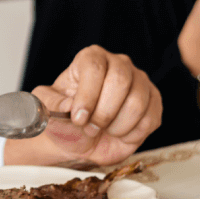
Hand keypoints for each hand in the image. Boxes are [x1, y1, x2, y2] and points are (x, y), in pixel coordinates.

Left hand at [26, 45, 161, 165]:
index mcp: (91, 58)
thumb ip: (50, 104)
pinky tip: (118, 133)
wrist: (80, 140)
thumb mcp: (45, 111)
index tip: (78, 118)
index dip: (87, 96)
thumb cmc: (64, 120)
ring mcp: (140, 82)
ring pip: (137, 103)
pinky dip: (130, 134)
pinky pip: (149, 120)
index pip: (95, 67)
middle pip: (120, 82)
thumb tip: (70, 103)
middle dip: (103, 113)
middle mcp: (119, 64)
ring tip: (102, 130)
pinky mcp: (154, 103)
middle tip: (90, 127)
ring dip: (116, 126)